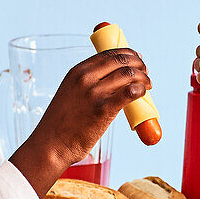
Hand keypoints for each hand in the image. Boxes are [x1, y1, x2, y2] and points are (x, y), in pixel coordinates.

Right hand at [12, 48, 151, 195]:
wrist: (51, 145)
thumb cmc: (62, 124)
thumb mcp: (70, 94)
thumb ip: (87, 84)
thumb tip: (113, 81)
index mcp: (77, 72)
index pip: (108, 53)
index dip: (128, 54)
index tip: (137, 59)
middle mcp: (85, 78)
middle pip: (121, 61)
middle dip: (139, 64)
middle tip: (146, 72)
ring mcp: (94, 93)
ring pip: (128, 75)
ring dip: (143, 77)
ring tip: (148, 84)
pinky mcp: (103, 110)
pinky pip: (130, 92)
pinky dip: (141, 89)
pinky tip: (143, 92)